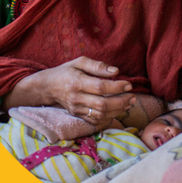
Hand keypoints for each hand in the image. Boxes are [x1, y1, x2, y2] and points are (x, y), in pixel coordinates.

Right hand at [6, 56, 137, 123]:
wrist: (48, 86)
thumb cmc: (66, 71)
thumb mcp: (79, 62)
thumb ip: (97, 65)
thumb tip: (115, 71)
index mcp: (77, 82)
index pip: (100, 87)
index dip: (116, 87)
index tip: (128, 85)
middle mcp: (76, 98)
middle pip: (102, 104)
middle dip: (121, 102)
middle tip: (133, 97)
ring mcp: (77, 109)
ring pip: (100, 115)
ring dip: (117, 111)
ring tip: (129, 104)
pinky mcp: (77, 115)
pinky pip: (95, 121)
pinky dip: (108, 118)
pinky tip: (117, 111)